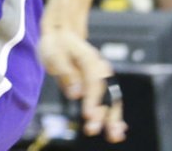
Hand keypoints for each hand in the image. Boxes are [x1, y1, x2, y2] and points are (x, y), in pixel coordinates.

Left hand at [39, 27, 124, 141]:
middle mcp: (100, 68)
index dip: (93, 100)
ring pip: (112, 99)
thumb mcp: (53, 54)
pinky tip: (117, 130)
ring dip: (113, 118)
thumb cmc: (56, 45)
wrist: (61, 36)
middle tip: (93, 129)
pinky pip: (110, 101)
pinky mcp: (100, 85)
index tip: (89, 116)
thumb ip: (65, 72)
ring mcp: (103, 76)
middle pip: (107, 92)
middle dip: (103, 113)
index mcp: (89, 59)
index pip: (94, 82)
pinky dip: (113, 115)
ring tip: (114, 136)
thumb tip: (75, 94)